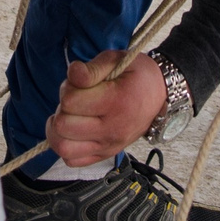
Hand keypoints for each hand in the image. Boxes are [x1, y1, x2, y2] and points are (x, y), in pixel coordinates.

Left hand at [47, 49, 165, 166]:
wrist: (160, 95)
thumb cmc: (136, 75)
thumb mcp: (117, 60)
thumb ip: (92, 68)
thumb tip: (72, 74)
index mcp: (116, 102)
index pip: (70, 102)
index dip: (68, 88)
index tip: (79, 83)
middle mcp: (112, 129)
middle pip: (63, 126)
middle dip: (62, 109)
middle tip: (74, 99)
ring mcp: (108, 145)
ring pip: (64, 148)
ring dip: (59, 131)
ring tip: (69, 117)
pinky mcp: (105, 155)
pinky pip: (72, 160)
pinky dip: (66, 146)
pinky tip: (73, 131)